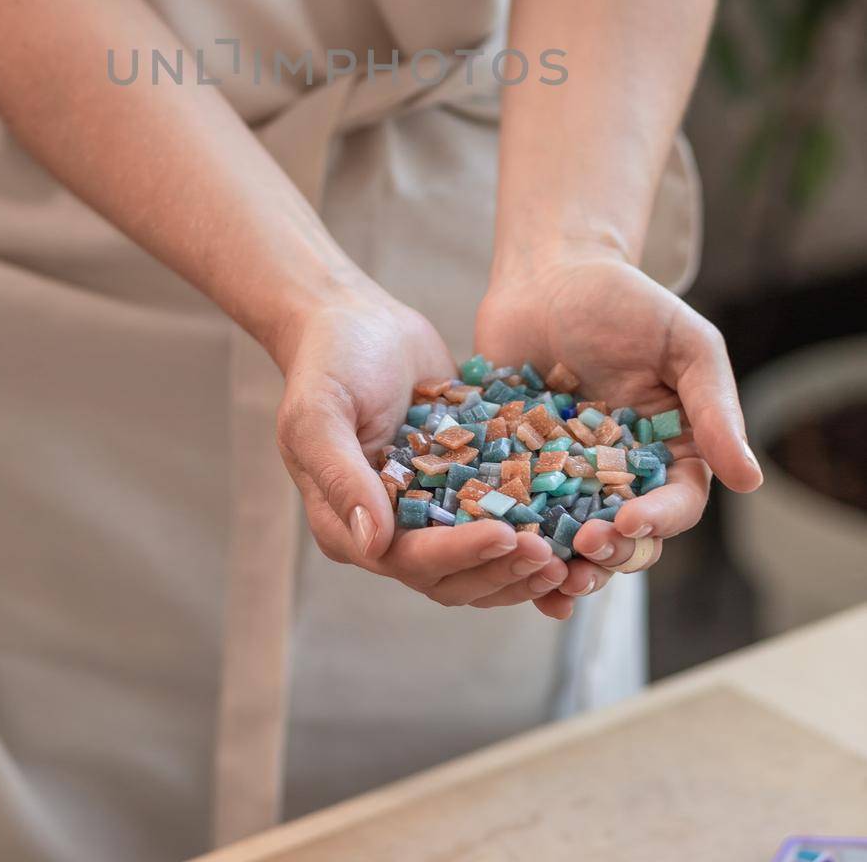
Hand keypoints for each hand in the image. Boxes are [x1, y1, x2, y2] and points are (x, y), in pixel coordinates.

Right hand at [275, 279, 591, 612]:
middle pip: (453, 575)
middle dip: (501, 568)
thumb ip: (341, 476)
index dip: (460, 555)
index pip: (410, 559)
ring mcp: (430, 507)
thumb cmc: (328, 361)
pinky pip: (500, 513)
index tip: (507, 535)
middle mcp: (391, 528)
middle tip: (551, 556)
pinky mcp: (463, 482)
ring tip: (568, 554)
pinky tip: (575, 520)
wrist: (354, 317)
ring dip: (522, 564)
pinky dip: (533, 525)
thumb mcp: (318, 413)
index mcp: (349, 524)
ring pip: (482, 559)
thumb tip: (372, 544)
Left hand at [475, 249, 762, 579]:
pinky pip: (517, 512)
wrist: (548, 273)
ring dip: (563, 565)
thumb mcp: (684, 343)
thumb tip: (750, 481)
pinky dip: (511, 538)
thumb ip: (714, 408)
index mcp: (671, 450)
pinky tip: (498, 550)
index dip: (659, 521)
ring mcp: (566, 475)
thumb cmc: (626, 300)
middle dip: (610, 555)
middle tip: (584, 551)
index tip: (631, 523)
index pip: (677, 502)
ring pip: (572, 538)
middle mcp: (621, 474)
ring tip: (545, 573)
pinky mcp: (516, 466)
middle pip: (627, 536)